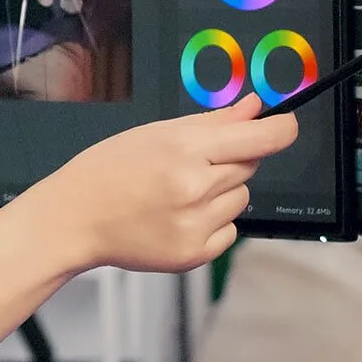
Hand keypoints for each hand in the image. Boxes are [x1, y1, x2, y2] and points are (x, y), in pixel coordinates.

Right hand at [18, 93, 299, 274]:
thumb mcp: (156, 134)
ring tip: (177, 194)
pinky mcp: (194, 254)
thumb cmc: (108, 170)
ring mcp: (196, 225)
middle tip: (190, 165)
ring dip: (220, 193)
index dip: (282, 128)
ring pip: (241, 199)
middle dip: (230, 161)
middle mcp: (195, 188)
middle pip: (250, 167)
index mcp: (185, 150)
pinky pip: (229, 231)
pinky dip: (212, 223)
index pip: (262, 138)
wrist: (74, 219)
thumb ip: (213, 122)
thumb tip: (255, 106)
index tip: (287, 124)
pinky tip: (177, 217)